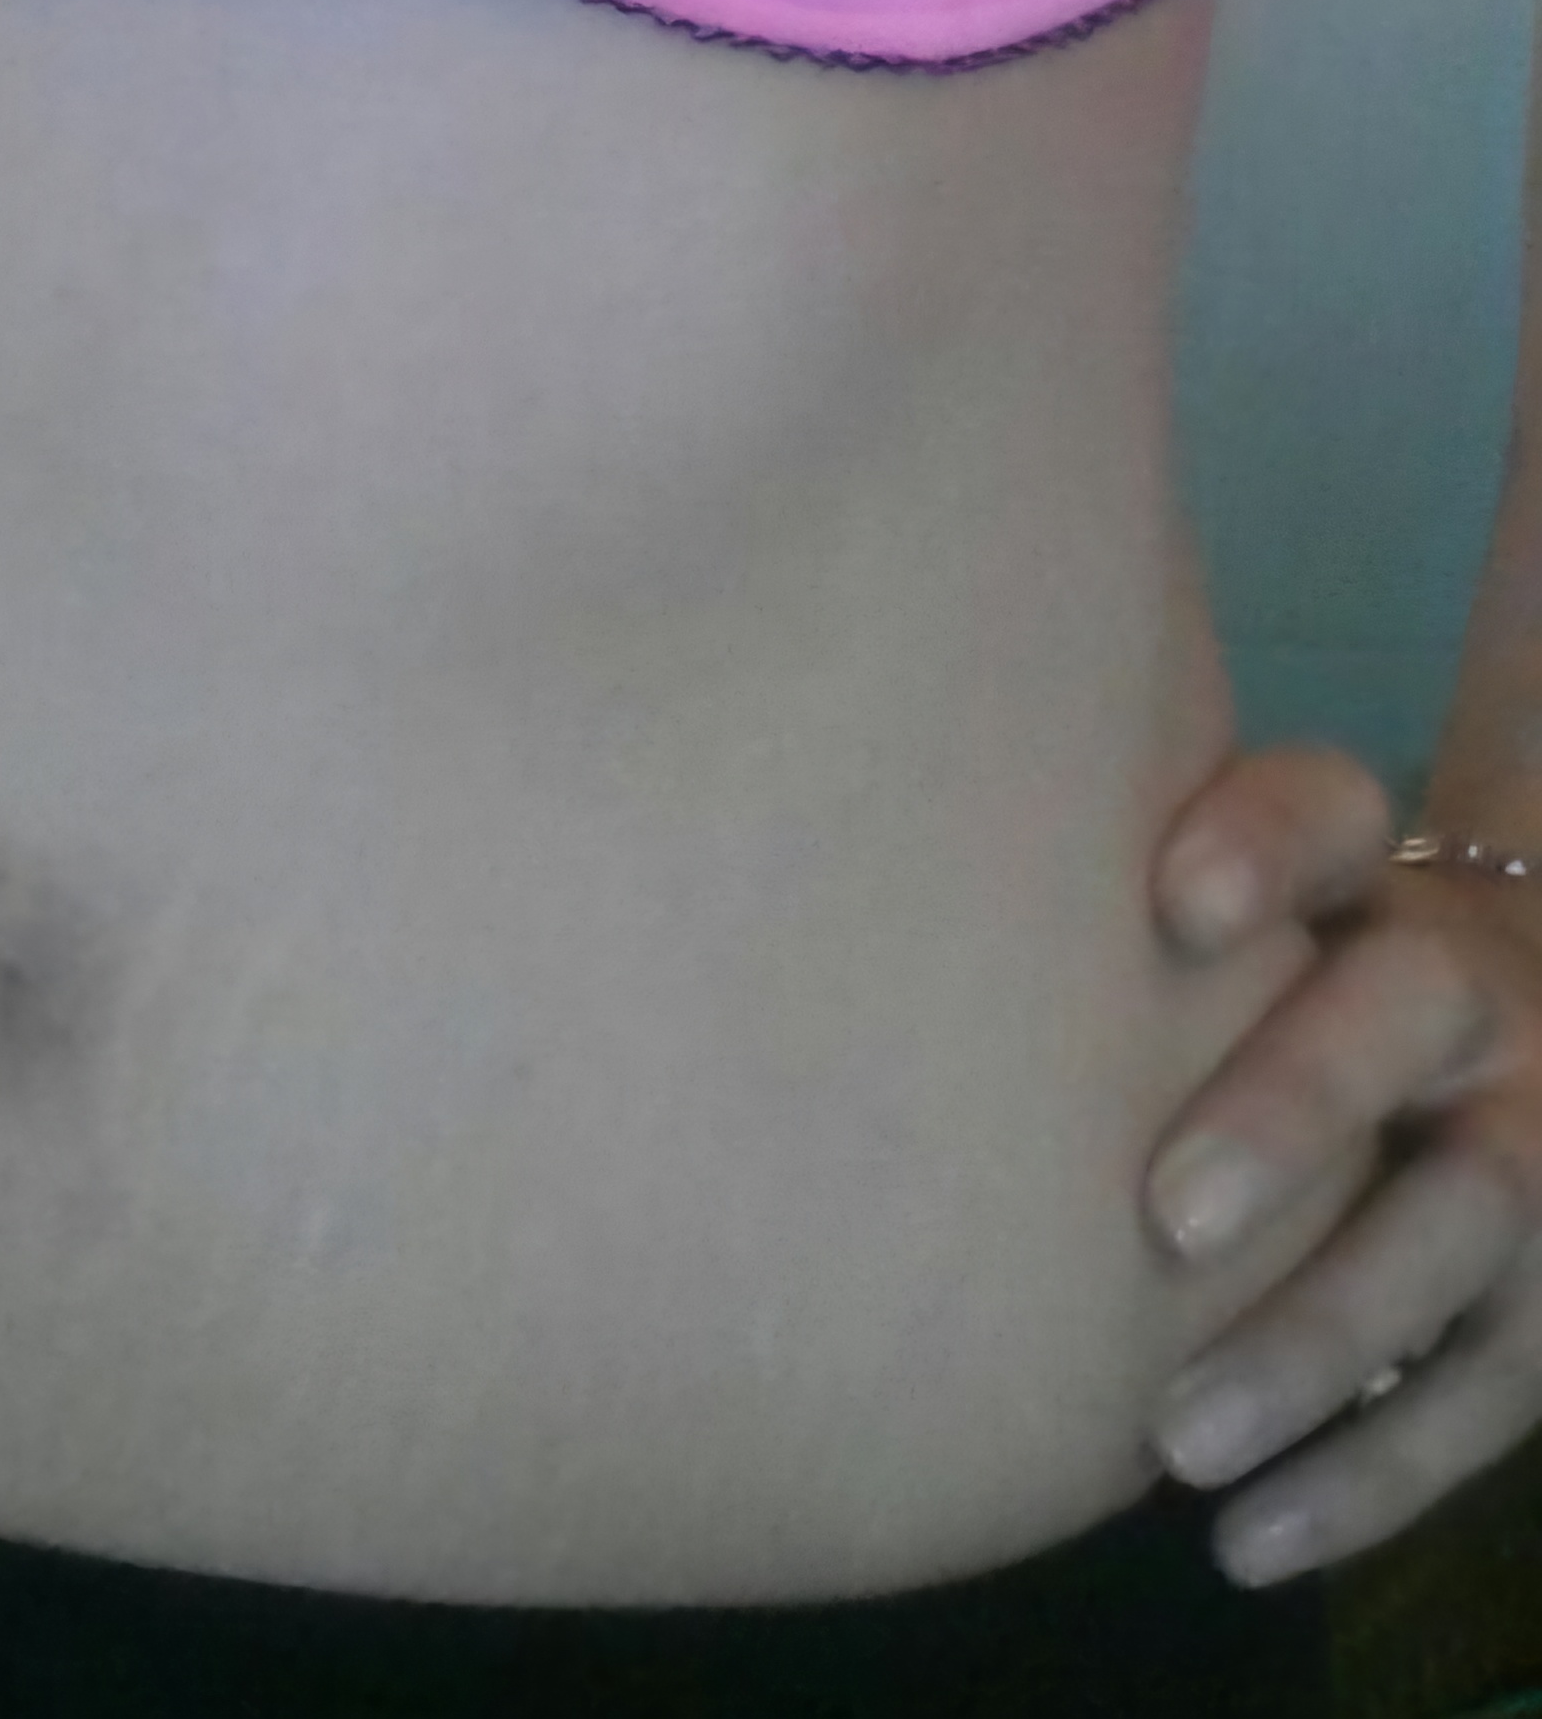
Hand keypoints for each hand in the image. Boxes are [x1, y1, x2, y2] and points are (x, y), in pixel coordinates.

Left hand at [1143, 743, 1541, 1582]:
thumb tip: (874, 936)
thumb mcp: (1221, 928)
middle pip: (1405, 1012)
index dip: (1266, 844)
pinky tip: (1245, 1538)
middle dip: (1294, 1109)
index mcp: (1370, 883)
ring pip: (1458, 1228)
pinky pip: (1487, 1394)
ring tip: (1177, 1436)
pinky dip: (1366, 1477)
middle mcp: (1468, 994)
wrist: (1477, 1057)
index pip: (1332, 813)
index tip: (1171, 905)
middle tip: (1164, 1221)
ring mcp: (1526, 1142)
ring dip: (1320, 1339)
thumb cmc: (1268, 996)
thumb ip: (1100, 916)